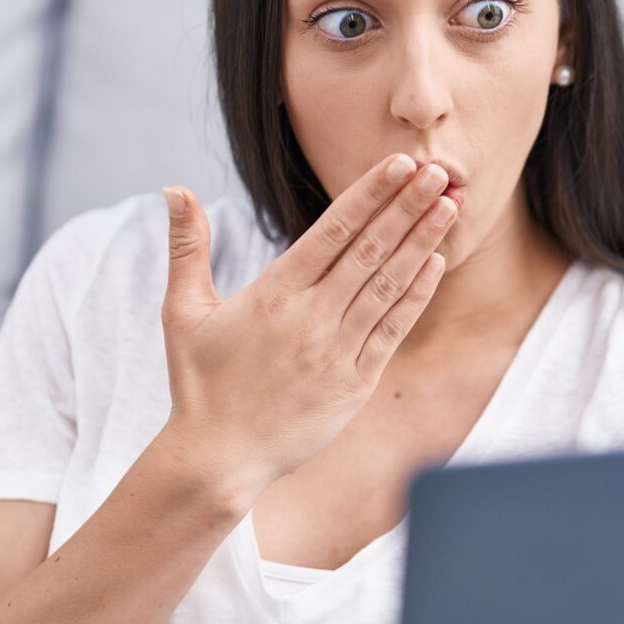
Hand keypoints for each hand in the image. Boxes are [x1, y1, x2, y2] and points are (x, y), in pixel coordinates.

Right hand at [156, 154, 459, 494]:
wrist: (219, 458)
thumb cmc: (199, 384)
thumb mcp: (182, 311)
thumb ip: (188, 247)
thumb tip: (174, 188)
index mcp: (273, 293)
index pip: (332, 230)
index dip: (370, 194)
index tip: (400, 165)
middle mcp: (311, 318)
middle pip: (369, 251)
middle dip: (407, 207)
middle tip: (442, 171)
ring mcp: (337, 352)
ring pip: (387, 286)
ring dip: (422, 244)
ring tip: (449, 207)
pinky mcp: (355, 384)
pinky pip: (392, 331)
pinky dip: (415, 296)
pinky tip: (434, 264)